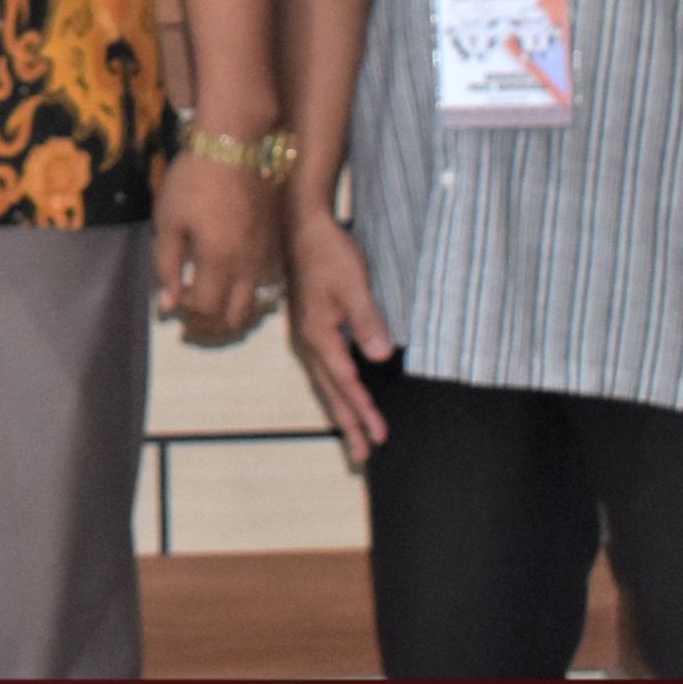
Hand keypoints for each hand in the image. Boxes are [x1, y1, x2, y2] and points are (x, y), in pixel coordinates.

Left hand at [152, 149, 280, 344]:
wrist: (238, 142)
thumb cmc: (195, 178)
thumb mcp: (168, 219)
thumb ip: (167, 265)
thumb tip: (169, 304)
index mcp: (219, 261)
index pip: (205, 309)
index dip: (186, 313)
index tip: (172, 302)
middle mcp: (249, 266)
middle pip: (235, 316)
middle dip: (210, 325)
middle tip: (190, 319)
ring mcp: (268, 255)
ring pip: (257, 304)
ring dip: (233, 314)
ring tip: (212, 306)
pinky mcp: (277, 243)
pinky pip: (269, 283)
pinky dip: (252, 293)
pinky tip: (234, 283)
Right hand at [285, 209, 395, 462]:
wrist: (302, 225)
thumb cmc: (328, 252)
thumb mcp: (352, 284)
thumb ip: (366, 321)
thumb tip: (380, 357)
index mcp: (318, 336)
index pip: (345, 383)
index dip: (364, 410)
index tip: (380, 437)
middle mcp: (308, 342)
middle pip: (330, 393)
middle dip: (347, 426)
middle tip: (362, 458)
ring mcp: (307, 336)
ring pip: (325, 384)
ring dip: (340, 412)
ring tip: (353, 439)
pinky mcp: (311, 328)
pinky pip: (324, 370)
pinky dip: (335, 390)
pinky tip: (342, 395)